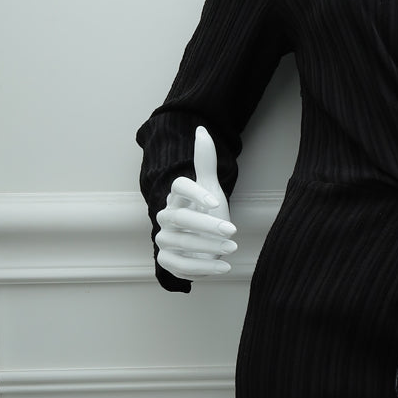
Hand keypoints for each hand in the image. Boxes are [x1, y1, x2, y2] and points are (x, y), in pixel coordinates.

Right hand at [155, 126, 237, 279]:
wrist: (204, 242)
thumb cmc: (207, 212)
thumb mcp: (210, 187)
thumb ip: (205, 160)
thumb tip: (201, 129)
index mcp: (177, 196)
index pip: (179, 187)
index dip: (196, 193)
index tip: (217, 202)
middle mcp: (166, 217)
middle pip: (180, 218)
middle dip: (206, 225)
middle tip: (232, 230)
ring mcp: (164, 239)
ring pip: (180, 242)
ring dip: (207, 247)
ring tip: (232, 248)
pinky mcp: (167, 260)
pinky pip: (178, 265)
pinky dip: (201, 269)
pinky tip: (224, 267)